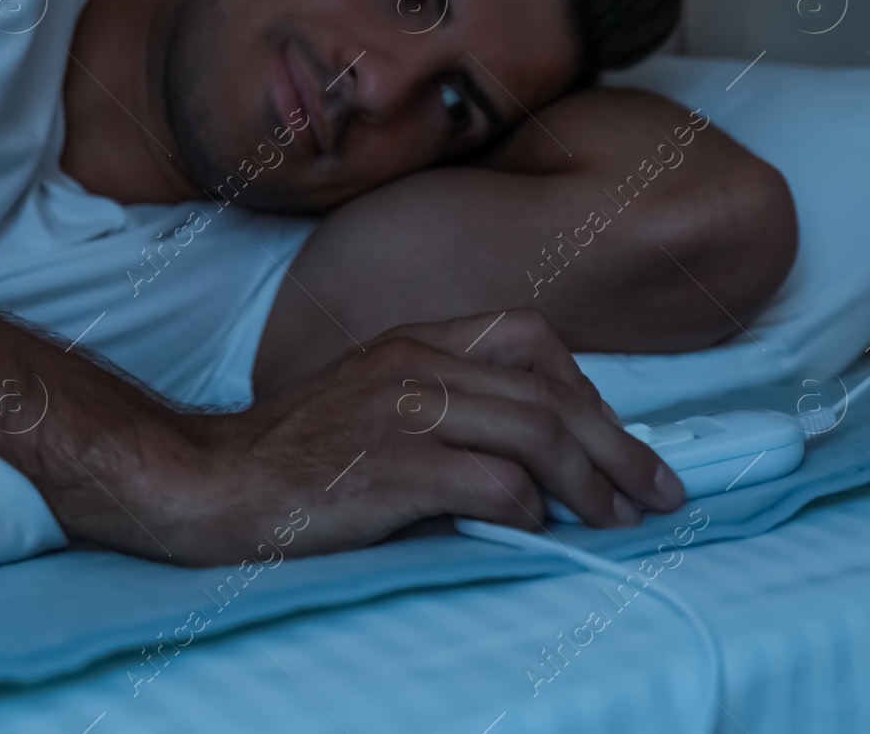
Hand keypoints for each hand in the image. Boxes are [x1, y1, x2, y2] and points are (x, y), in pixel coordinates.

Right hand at [169, 309, 686, 564]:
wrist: (211, 481)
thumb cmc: (292, 454)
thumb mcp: (371, 400)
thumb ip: (443, 407)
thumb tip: (531, 460)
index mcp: (413, 340)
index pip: (531, 337)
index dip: (588, 389)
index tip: (617, 440)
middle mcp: (415, 363)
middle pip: (550, 390)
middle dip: (618, 443)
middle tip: (658, 491)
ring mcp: (404, 412)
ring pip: (535, 432)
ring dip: (591, 482)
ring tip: (618, 521)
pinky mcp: (393, 468)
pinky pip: (493, 485)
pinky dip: (529, 512)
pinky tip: (534, 532)